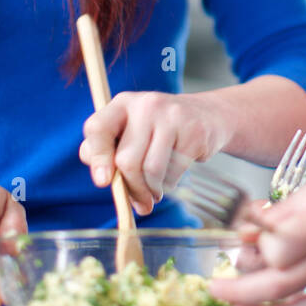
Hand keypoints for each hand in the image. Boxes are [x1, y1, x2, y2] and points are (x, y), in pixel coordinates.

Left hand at [79, 91, 234, 215]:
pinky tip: (171, 179)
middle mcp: (145, 104)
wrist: (207, 115)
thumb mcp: (131, 131)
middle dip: (132, 188)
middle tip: (140, 202)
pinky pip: (173, 172)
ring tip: (155, 193)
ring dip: (152, 191)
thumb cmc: (159, 130)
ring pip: (151, 170)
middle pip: (126, 160)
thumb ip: (109, 151)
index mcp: (122, 103)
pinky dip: (169, 185)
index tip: (103, 182)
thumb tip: (103, 180)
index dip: (97, 157)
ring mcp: (171, 116)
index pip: (98, 128)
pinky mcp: (193, 131)